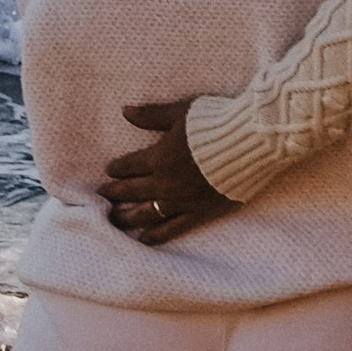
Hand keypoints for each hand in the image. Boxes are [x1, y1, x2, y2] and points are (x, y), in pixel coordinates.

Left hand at [101, 100, 237, 244]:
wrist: (248, 144)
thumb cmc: (215, 123)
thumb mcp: (180, 113)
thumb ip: (151, 115)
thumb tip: (125, 111)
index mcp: (159, 157)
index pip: (129, 166)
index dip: (116, 168)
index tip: (109, 171)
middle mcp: (165, 183)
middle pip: (132, 191)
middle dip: (115, 193)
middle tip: (102, 196)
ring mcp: (181, 201)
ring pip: (146, 213)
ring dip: (127, 217)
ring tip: (114, 220)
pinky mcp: (200, 212)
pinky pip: (173, 228)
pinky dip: (156, 235)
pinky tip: (143, 239)